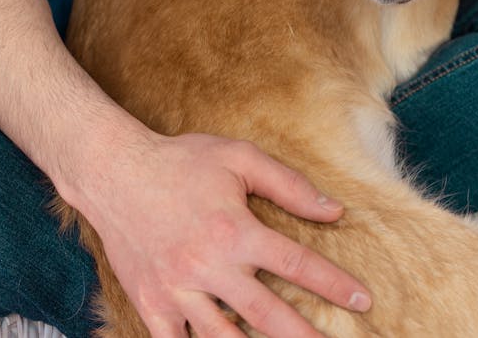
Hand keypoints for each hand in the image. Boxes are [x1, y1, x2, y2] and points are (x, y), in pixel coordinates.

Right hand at [86, 129, 369, 337]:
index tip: (363, 300)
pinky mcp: (151, 305)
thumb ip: (288, 184)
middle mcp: (209, 266)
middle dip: (306, 337)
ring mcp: (178, 291)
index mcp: (235, 230)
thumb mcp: (238, 157)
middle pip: (268, 317)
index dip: (334, 284)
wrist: (115, 172)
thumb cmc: (182, 160)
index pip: (296, 265)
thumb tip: (333, 210)